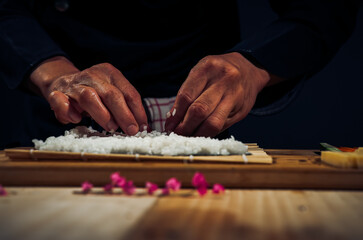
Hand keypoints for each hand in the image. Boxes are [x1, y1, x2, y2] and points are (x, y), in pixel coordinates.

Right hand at [30, 57, 147, 134]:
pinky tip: (76, 119)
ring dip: (102, 114)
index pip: (129, 92)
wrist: (61, 81)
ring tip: (111, 127)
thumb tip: (142, 127)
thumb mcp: (111, 93)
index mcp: (110, 73)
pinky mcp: (56, 93)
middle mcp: (93, 76)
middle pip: (111, 94)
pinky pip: (60, 101)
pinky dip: (68, 111)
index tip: (142, 127)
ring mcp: (74, 84)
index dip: (138, 111)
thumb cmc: (94, 92)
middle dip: (123, 114)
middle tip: (131, 130)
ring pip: (89, 97)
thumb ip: (125, 106)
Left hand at [164, 52, 269, 136]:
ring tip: (188, 137)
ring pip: (212, 123)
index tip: (169, 126)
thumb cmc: (218, 73)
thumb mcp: (201, 73)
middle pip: (199, 110)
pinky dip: (208, 133)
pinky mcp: (242, 110)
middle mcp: (223, 80)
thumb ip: (188, 93)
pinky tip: (201, 134)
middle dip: (184, 127)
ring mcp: (235, 96)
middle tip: (177, 134)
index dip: (175, 115)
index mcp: (208, 68)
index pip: (186, 96)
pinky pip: (222, 126)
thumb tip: (172, 119)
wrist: (249, 70)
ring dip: (197, 134)